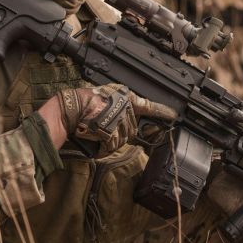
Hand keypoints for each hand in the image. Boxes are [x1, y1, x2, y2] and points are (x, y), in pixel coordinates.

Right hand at [57, 83, 175, 155]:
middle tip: (103, 128)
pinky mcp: (111, 131)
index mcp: (125, 97)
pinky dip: (103, 147)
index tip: (173, 115)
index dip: (161, 112)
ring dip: (110, 141)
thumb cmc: (84, 101)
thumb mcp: (106, 94)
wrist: (69, 107)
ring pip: (122, 140)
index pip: (148, 106)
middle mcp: (125, 108)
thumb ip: (120, 103)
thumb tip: (130, 113)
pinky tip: (94, 139)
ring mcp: (119, 120)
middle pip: (131, 130)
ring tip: (96, 132)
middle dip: (120, 133)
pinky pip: (112, 146)